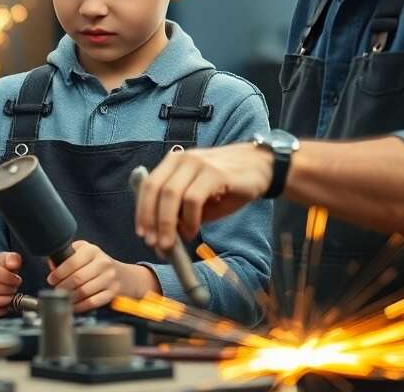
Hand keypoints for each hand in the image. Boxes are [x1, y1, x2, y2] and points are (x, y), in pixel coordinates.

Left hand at [46, 241, 156, 311]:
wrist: (123, 275)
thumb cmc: (97, 263)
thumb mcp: (84, 252)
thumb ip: (68, 255)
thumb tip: (52, 264)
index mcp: (92, 250)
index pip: (72, 261)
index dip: (59, 273)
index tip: (51, 279)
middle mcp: (103, 263)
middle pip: (77, 278)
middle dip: (62, 286)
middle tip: (56, 289)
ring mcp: (109, 278)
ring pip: (84, 291)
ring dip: (70, 297)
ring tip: (63, 297)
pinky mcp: (112, 292)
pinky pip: (92, 302)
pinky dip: (80, 306)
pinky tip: (73, 305)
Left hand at [134, 142, 273, 250]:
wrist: (262, 167)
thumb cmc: (228, 185)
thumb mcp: (199, 197)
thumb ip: (180, 212)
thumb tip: (161, 237)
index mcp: (173, 162)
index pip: (149, 185)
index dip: (142, 210)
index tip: (142, 233)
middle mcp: (182, 159)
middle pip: (155, 190)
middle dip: (151, 220)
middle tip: (154, 243)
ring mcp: (198, 163)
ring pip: (171, 195)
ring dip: (167, 224)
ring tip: (170, 244)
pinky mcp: (215, 173)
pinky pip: (193, 199)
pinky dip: (189, 219)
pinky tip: (193, 231)